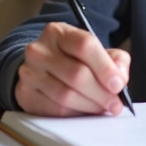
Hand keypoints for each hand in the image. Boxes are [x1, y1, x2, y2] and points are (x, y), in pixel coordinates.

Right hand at [15, 22, 130, 116]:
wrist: (41, 67)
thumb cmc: (74, 58)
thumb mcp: (96, 51)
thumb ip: (115, 60)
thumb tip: (120, 78)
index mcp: (58, 32)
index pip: (84, 45)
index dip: (105, 67)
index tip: (118, 85)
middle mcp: (39, 50)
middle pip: (76, 74)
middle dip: (101, 93)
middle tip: (115, 104)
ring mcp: (29, 72)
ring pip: (65, 95)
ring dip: (90, 106)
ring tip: (103, 108)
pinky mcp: (25, 94)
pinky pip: (55, 109)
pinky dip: (75, 113)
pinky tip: (84, 111)